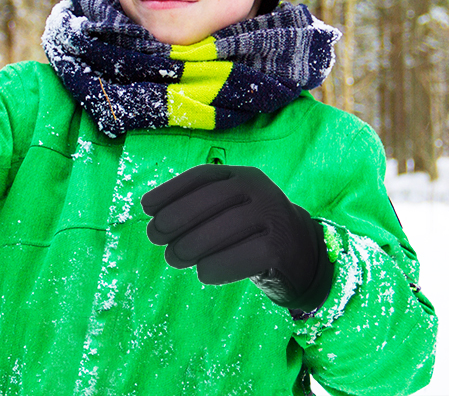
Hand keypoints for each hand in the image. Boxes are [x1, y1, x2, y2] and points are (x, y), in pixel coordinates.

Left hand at [142, 165, 332, 311]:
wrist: (301, 256)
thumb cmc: (251, 233)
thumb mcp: (229, 210)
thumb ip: (199, 210)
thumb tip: (154, 219)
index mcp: (244, 176)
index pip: (203, 176)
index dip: (170, 191)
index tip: (146, 208)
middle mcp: (261, 191)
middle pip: (209, 201)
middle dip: (175, 220)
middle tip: (156, 239)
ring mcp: (273, 218)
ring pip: (222, 229)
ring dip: (190, 246)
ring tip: (174, 258)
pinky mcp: (279, 249)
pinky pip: (241, 257)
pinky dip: (216, 267)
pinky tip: (203, 272)